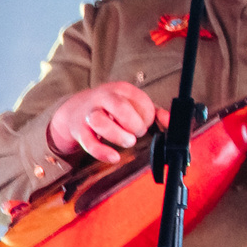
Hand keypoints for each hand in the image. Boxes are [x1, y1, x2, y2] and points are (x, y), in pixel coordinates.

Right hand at [46, 80, 160, 163]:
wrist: (75, 109)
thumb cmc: (110, 108)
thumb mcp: (131, 102)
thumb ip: (154, 112)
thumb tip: (170, 120)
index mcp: (121, 90)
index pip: (140, 100)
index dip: (148, 116)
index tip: (147, 124)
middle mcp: (103, 98)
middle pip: (120, 107)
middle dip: (134, 124)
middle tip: (138, 132)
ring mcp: (89, 114)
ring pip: (100, 122)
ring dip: (118, 135)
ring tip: (128, 141)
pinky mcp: (80, 131)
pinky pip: (89, 142)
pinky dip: (102, 152)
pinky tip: (114, 156)